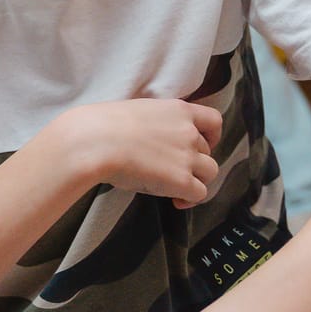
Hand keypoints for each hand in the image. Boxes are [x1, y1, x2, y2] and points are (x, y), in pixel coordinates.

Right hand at [54, 99, 222, 208]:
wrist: (97, 141)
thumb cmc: (106, 126)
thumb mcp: (139, 113)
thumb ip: (158, 125)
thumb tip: (155, 141)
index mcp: (179, 110)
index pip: (214, 120)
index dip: (212, 135)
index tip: (203, 144)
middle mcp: (189, 132)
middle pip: (208, 151)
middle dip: (195, 161)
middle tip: (175, 170)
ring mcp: (188, 156)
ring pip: (210, 172)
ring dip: (196, 180)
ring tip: (176, 187)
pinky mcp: (182, 180)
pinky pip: (200, 193)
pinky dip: (190, 199)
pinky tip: (176, 201)